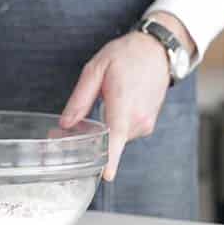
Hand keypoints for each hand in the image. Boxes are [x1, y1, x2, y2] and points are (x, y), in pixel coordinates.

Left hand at [59, 12, 194, 180]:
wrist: (157, 50)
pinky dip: (116, 125)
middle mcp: (138, 118)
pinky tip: (115, 105)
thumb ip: (80, 99)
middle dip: (92, 138)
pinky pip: (125, 132)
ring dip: (105, 128)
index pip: (116, 137)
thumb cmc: (126, 55)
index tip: (106, 175)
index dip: (110, 158)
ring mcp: (146, 123)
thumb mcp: (95, 69)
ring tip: (104, 101)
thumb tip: (66, 123)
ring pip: (116, 137)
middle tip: (71, 125)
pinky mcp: (148, 124)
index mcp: (123, 104)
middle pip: (108, 141)